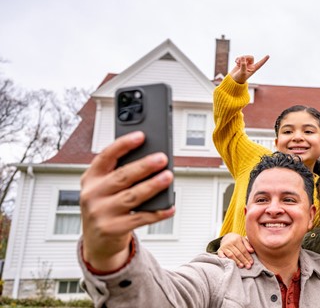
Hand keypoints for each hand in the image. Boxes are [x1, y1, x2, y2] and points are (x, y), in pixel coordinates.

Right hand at [80, 131, 175, 271]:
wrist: (97, 243)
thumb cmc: (106, 207)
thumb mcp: (105, 188)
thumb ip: (121, 173)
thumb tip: (151, 160)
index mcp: (91, 178)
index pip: (106, 156)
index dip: (123, 145)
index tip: (141, 136)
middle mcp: (92, 194)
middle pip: (122, 176)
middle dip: (144, 166)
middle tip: (162, 158)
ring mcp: (101, 213)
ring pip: (132, 196)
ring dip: (152, 186)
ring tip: (168, 177)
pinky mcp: (112, 229)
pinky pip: (140, 219)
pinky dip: (157, 212)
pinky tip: (170, 207)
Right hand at [217, 233, 254, 268]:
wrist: (227, 237)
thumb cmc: (237, 240)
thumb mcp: (243, 240)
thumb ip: (248, 245)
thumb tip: (252, 251)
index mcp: (236, 240)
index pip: (243, 250)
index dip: (248, 257)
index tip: (251, 262)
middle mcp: (230, 243)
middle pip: (238, 253)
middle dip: (244, 260)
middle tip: (248, 266)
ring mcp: (224, 247)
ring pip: (231, 255)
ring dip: (236, 261)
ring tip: (241, 266)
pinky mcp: (219, 250)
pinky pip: (221, 255)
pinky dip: (223, 258)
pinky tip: (228, 262)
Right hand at [229, 55, 269, 83]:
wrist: (233, 80)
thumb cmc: (239, 78)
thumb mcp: (242, 72)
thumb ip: (243, 65)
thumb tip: (243, 56)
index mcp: (253, 69)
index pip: (260, 64)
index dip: (264, 60)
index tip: (268, 56)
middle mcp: (250, 66)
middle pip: (251, 57)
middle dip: (246, 57)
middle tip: (240, 59)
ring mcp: (245, 64)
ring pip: (245, 56)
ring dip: (240, 58)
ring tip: (237, 62)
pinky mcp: (240, 63)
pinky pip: (240, 57)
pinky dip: (238, 59)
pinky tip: (236, 62)